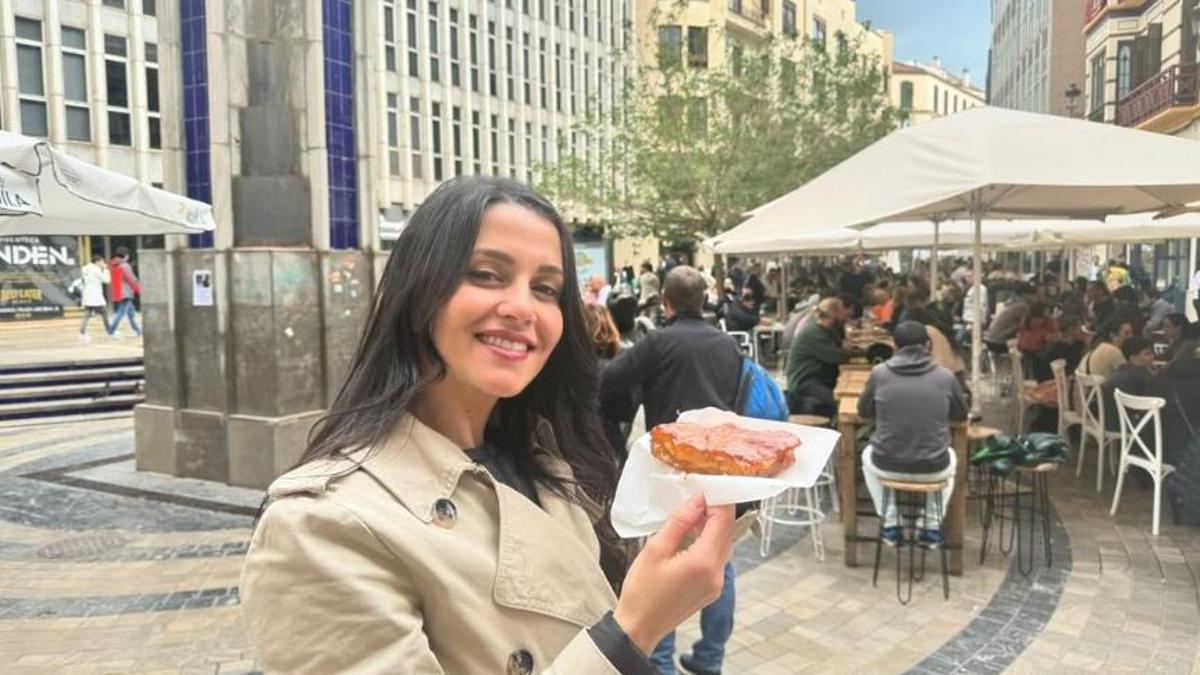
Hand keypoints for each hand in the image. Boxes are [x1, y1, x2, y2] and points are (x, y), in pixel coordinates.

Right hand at [612, 495, 734, 653]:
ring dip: (713, 527)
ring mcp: (717, 584)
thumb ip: (679, 522)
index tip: (706, 486)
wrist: (639, 627)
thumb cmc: (641, 592)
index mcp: (703, 562)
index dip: (718, 500)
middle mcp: (717, 574)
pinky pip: (717, 558)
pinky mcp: (712, 589)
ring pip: (724, 545)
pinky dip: (709, 543)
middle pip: (728, 532)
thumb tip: (697, 500)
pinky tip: (692, 536)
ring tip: (692, 515)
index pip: (723, 521)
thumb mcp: (655, 549)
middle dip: (717, 511)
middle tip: (698, 496)